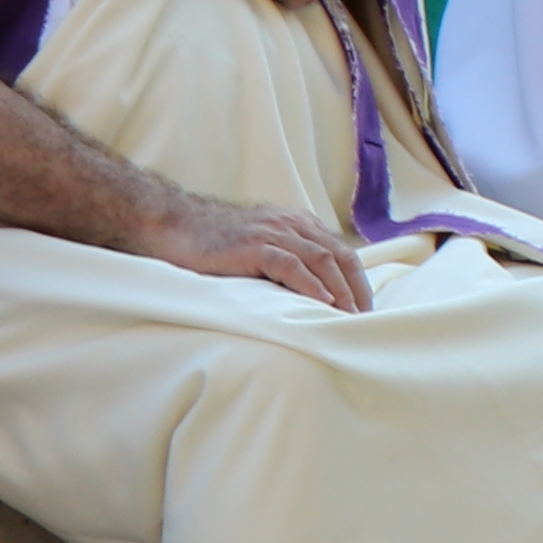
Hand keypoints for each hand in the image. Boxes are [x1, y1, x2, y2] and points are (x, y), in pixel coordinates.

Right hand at [137, 194, 371, 312]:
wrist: (177, 224)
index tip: (365, 309)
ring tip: (349, 316)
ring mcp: (273, 233)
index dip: (358, 281)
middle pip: (339, 256)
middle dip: (356, 289)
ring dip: (340, 290)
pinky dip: (310, 284)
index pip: (341, 252)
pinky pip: (290, 264)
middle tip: (364, 319)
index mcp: (298, 223)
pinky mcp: (254, 245)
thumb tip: (315, 294)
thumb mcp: (262, 245)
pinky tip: (322, 301)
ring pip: (321, 259)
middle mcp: (292, 224)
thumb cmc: (218, 242)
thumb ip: (288, 259)